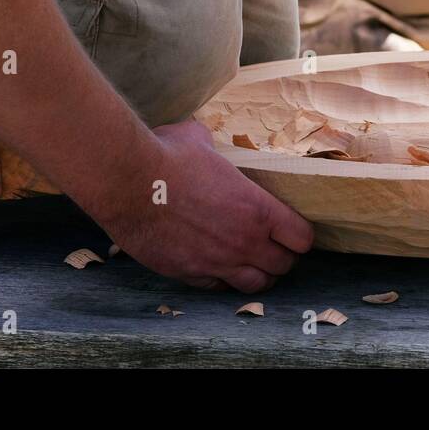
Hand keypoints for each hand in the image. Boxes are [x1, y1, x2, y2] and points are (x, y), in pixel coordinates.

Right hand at [100, 120, 313, 291]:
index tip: (292, 230)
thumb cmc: (166, 155)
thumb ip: (214, 147)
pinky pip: (219, 289)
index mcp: (257, 208)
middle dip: (282, 257)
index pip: (302, 238)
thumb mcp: (201, 140)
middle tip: (273, 247)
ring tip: (252, 263)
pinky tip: (219, 268)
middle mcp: (243, 241)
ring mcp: (217, 262)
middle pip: (283, 266)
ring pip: (255, 285)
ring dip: (258, 275)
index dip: (300, 235)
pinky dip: (224, 281)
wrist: (127, 182)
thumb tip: (204, 140)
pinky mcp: (189, 274)